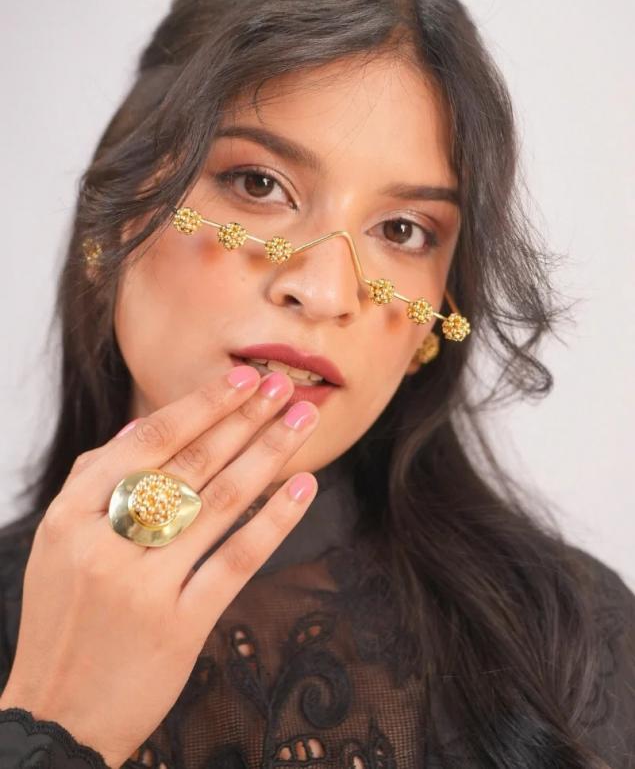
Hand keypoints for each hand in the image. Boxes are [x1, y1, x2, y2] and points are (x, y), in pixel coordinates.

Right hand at [0, 365, 319, 768]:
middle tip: (283, 387)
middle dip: (244, 418)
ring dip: (268, 455)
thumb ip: (93, 482)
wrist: (57, 715)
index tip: (241, 378)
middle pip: (191, 464)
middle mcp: (104, 544)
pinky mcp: (179, 625)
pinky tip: (303, 488)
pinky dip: (275, 520)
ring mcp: (142, 586)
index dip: (200, 406)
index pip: (148, 442)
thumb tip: (138, 424)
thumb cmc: (65, 620)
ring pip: (221, 503)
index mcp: (71, 516)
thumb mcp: (58, 546)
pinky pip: (237, 560)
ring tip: (303, 423)